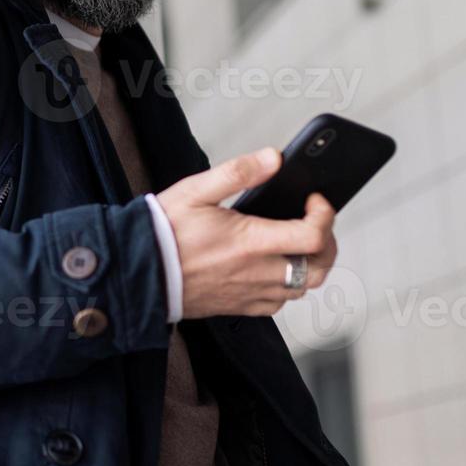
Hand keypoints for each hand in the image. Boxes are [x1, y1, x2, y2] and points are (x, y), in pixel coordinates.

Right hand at [155, 147, 337, 319]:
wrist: (137, 272)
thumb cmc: (163, 232)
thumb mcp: (196, 190)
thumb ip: (238, 172)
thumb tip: (274, 158)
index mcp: (251, 241)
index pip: (313, 235)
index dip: (325, 215)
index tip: (315, 200)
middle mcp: (257, 272)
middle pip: (319, 267)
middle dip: (327, 244)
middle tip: (315, 223)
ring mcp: (250, 293)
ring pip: (303, 287)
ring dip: (309, 265)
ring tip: (298, 244)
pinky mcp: (239, 307)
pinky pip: (279, 303)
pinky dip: (286, 286)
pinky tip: (272, 268)